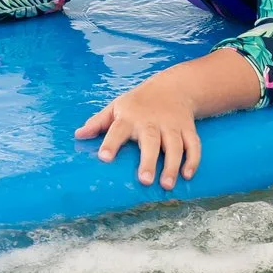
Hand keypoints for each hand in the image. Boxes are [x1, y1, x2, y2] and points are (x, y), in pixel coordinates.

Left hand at [75, 75, 203, 190]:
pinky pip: (193, 144)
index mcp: (130, 117)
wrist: (174, 87)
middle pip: (151, 141)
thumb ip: (98, 122)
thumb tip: (79, 135)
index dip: (111, 143)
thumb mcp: (116, 107)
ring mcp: (172, 125)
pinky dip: (193, 159)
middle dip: (148, 160)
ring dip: (172, 165)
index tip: (104, 158)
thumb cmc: (138, 103)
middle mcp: (152, 122)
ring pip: (174, 145)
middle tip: (144, 180)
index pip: (117, 130)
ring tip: (166, 185)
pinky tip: (187, 175)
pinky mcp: (188, 129)